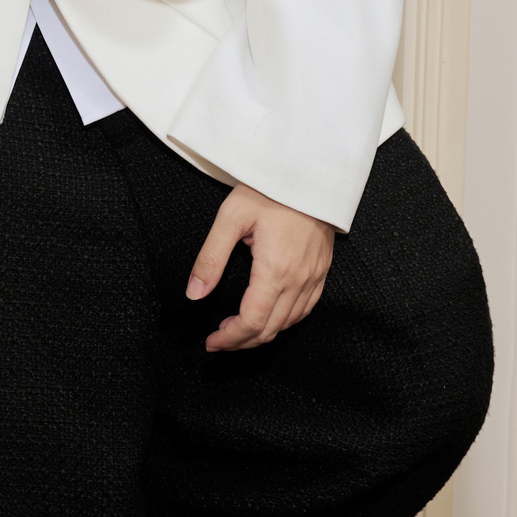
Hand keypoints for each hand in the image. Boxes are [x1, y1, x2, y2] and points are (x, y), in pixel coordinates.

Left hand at [188, 183, 334, 350]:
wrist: (310, 173)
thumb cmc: (270, 190)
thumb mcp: (231, 218)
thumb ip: (211, 258)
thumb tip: (195, 292)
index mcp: (275, 270)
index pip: (252, 321)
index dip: (230, 338)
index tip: (212, 342)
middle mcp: (299, 279)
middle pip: (271, 329)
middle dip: (242, 341)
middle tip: (220, 341)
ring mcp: (314, 277)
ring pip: (290, 323)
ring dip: (263, 334)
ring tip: (238, 332)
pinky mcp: (321, 270)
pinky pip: (306, 309)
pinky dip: (285, 321)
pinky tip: (270, 317)